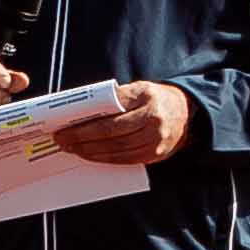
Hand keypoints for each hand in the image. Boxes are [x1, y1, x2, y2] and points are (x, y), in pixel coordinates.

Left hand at [59, 81, 195, 165]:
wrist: (186, 111)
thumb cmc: (154, 98)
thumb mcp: (136, 89)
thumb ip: (113, 98)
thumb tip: (81, 112)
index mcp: (145, 98)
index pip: (109, 115)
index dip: (84, 126)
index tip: (64, 129)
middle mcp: (153, 120)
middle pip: (111, 134)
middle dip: (82, 140)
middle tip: (63, 141)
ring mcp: (156, 140)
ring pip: (116, 150)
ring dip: (90, 152)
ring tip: (73, 149)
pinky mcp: (156, 154)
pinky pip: (126, 160)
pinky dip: (106, 159)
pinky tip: (92, 155)